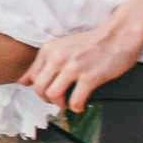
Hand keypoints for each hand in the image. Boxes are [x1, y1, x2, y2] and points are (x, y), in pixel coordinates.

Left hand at [23, 15, 142, 112]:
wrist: (119, 35)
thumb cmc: (94, 42)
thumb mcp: (62, 47)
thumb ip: (44, 63)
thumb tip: (24, 81)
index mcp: (49, 50)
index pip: (31, 76)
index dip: (38, 89)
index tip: (47, 93)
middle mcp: (58, 58)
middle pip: (38, 88)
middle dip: (46, 99)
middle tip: (57, 100)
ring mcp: (73, 67)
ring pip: (52, 95)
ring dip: (60, 104)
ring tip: (68, 103)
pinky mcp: (89, 77)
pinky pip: (75, 100)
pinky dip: (76, 107)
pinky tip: (81, 105)